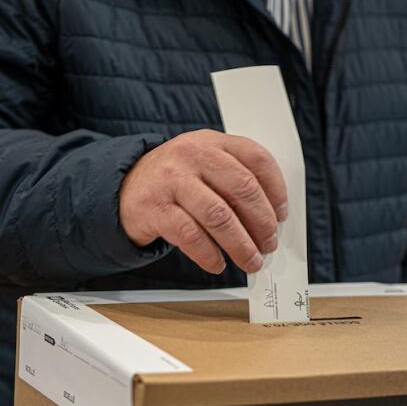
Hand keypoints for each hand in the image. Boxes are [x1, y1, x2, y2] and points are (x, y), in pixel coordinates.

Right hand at [119, 129, 287, 273]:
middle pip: (242, 189)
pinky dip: (209, 254)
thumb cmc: (174, 181)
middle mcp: (192, 155)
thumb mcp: (203, 164)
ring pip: (219, 216)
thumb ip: (234, 179)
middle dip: (262, 223)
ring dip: (241, 244)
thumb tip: (270, 220)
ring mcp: (171, 180)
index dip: (276, 189)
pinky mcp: (154, 208)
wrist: (124, 188)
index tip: (282, 215)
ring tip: (251, 260)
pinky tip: (218, 264)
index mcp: (211, 142)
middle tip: (268, 244)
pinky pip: (191, 236)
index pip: (256, 158)